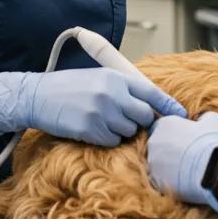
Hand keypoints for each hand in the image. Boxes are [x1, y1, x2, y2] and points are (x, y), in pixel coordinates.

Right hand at [0, 68, 183, 146]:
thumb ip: (122, 88)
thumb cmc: (69, 87)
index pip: (151, 92)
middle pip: (144, 116)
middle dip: (139, 121)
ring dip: (120, 130)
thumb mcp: (98, 78)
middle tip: (122, 118)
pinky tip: (91, 129)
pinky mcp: (91, 130)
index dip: (167, 105)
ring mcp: (102, 112)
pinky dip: (106, 139)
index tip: (181, 114)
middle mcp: (112, 93)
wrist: (37, 96)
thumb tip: (148, 104)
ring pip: (129, 131)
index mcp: (116, 77)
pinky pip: (112, 141)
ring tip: (101, 120)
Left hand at [147, 111, 217, 214]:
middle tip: (187, 155)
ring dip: (168, 166)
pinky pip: (160, 181)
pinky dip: (170, 181)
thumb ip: (201, 118)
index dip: (174, 132)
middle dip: (169, 149)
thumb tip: (202, 121)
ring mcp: (153, 164)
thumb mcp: (212, 120)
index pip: (161, 126)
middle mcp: (153, 142)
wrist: (215, 169)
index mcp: (164, 124)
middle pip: (157, 145)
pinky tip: (185, 181)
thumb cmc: (214, 141)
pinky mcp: (156, 183)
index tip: (187, 138)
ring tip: (187, 170)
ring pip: (157, 164)